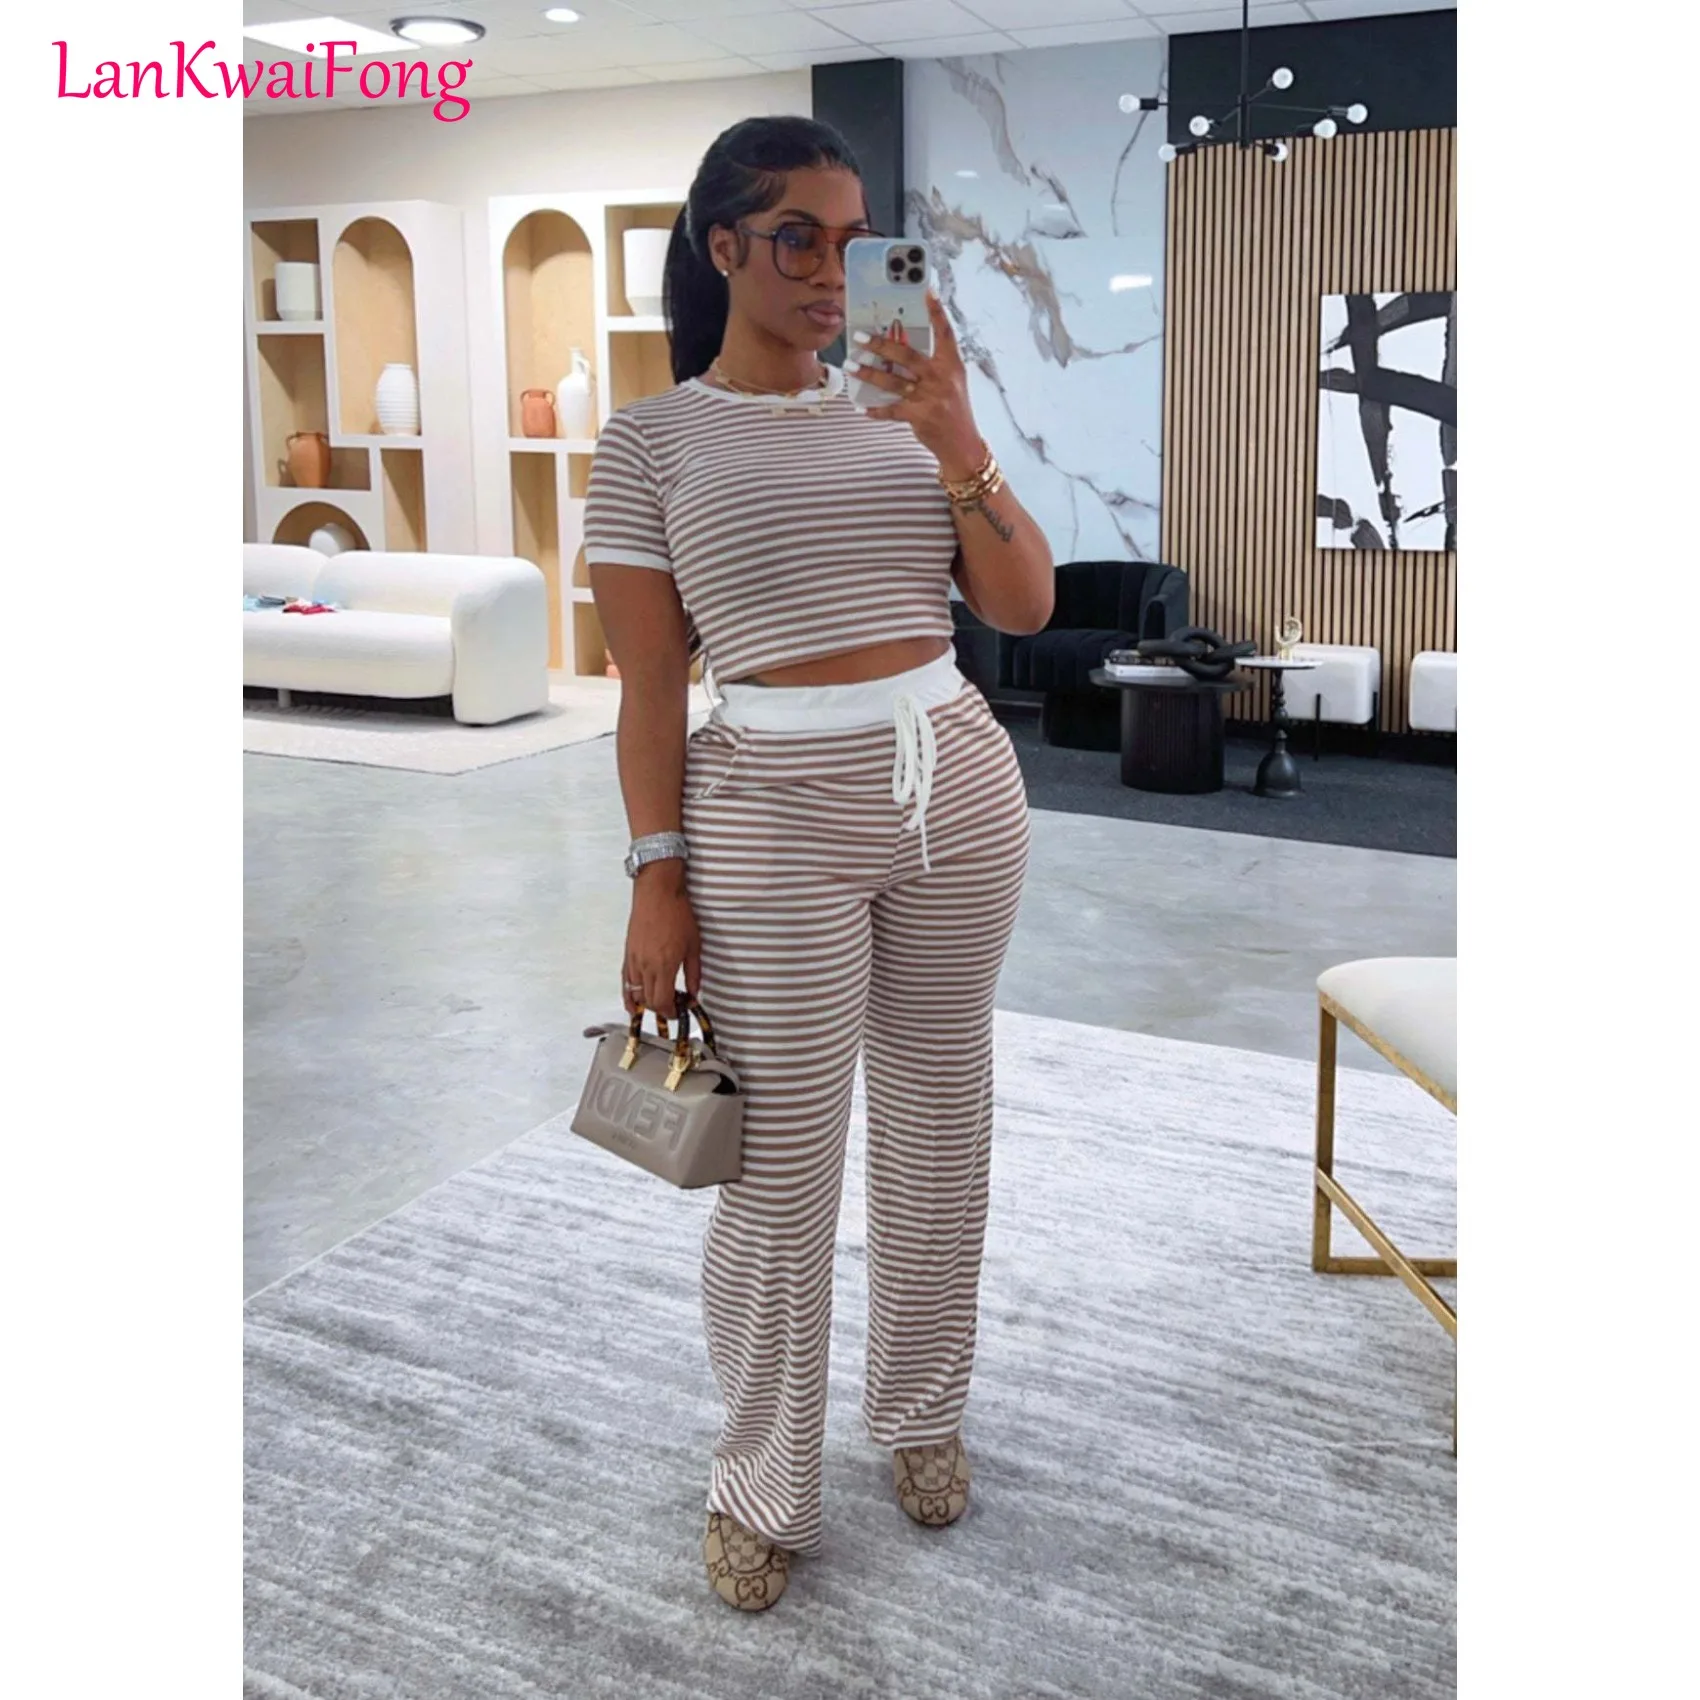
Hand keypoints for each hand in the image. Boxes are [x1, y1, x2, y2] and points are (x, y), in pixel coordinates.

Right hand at [623, 870, 699, 1022]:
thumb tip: (694, 992)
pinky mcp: (628, 954)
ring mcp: (634, 961)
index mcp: (665, 966)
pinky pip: (625, 981)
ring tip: (657, 1004)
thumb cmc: (676, 914)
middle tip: (672, 1007)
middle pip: (649, 1001)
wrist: (657, 893)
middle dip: (661, 1009)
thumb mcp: (694, 945)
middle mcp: (646, 966)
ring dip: (646, 1003)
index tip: (678, 1012)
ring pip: (636, 994)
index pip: (663, 1001)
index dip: (670, 1012)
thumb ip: (694, 973)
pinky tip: (633, 1003)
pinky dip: (629, 995)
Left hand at [848, 290, 984, 478]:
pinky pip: (891, 411)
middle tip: (861, 337)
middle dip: (882, 345)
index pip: (945, 333)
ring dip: (869, 373)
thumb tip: (899, 349)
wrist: (962, 444)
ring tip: (850, 366)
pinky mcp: (919, 417)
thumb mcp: (951, 382)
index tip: (927, 291)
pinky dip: (875, 410)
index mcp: (952, 365)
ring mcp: (930, 398)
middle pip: (908, 355)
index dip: (937, 312)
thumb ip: (932, 365)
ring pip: (893, 381)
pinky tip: (862, 407)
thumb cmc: (954, 409)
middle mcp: (941, 378)